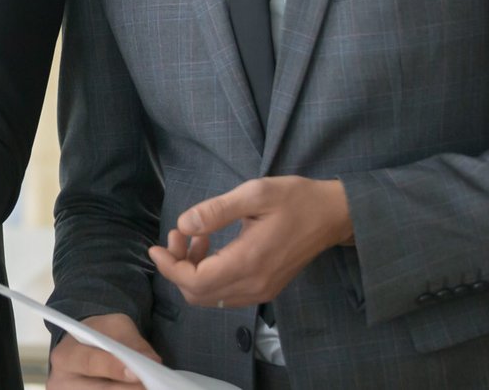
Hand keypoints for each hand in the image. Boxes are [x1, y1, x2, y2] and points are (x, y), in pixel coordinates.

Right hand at [48, 314, 159, 387]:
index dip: (113, 368)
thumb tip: (152, 361)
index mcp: (65, 356)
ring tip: (149, 388)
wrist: (86, 349)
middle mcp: (63, 384)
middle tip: (152, 387)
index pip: (89, 363)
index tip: (138, 373)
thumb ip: (132, 341)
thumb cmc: (100, 336)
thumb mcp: (114, 327)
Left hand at [149, 176, 352, 308]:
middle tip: (176, 235)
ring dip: (192, 271)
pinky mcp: (265, 287)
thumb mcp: (255, 194)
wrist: (333, 215)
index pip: (195, 282)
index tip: (155, 247)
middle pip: (198, 294)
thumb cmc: (296, 199)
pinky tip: (210, 244)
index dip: (169, 267)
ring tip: (193, 236)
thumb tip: (183, 224)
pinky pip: (225, 291)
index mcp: (249, 262)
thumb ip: (216, 210)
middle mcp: (254, 284)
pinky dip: (208, 273)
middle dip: (177, 267)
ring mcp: (261, 290)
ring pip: (210, 296)